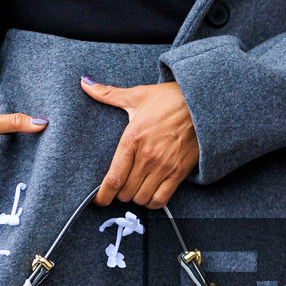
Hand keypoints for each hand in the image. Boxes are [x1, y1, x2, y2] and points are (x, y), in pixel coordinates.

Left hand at [82, 78, 197, 207]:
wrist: (200, 103)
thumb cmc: (168, 99)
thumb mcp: (137, 95)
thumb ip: (108, 94)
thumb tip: (85, 83)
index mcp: (132, 139)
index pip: (113, 177)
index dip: (103, 195)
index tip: (99, 200)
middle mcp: (147, 156)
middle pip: (126, 192)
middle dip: (119, 194)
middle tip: (118, 189)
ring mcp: (164, 166)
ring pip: (142, 198)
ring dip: (135, 198)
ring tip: (134, 190)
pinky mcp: (179, 172)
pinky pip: (161, 199)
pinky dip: (153, 202)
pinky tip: (150, 195)